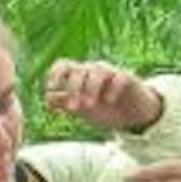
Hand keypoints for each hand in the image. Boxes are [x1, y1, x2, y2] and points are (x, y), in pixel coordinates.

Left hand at [43, 60, 163, 131]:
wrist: (133, 116)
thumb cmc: (104, 109)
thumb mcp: (81, 109)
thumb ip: (64, 103)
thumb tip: (48, 98)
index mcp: (79, 76)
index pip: (63, 65)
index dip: (55, 74)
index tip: (51, 88)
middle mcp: (93, 71)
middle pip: (78, 69)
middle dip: (73, 88)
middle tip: (72, 108)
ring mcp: (111, 73)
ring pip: (97, 70)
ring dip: (90, 87)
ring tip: (88, 106)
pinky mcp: (128, 79)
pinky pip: (119, 77)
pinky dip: (113, 88)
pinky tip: (109, 101)